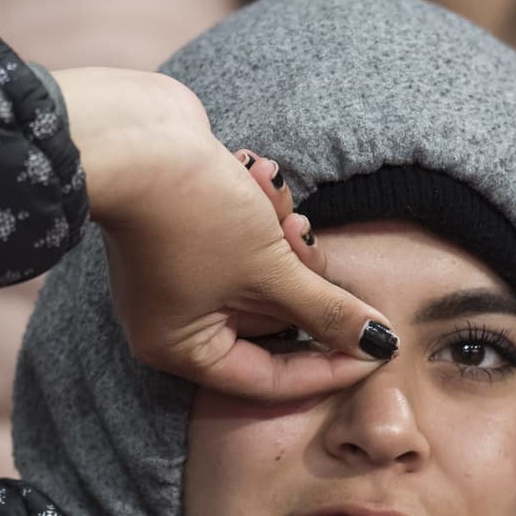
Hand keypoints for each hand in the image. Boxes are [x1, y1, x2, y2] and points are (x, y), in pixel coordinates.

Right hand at [53, 68, 396, 401]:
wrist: (135, 134)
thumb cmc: (191, 214)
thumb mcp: (271, 270)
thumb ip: (327, 311)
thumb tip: (378, 344)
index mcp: (184, 349)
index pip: (271, 380)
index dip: (330, 365)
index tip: (380, 346)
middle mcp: (176, 321)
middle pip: (271, 322)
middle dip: (300, 276)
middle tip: (307, 239)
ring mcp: (179, 277)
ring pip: (263, 275)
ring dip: (282, 236)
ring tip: (277, 199)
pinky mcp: (188, 236)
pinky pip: (244, 242)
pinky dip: (260, 213)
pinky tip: (257, 175)